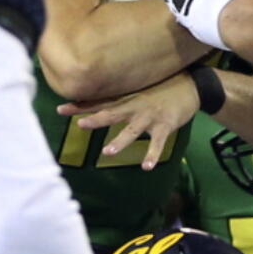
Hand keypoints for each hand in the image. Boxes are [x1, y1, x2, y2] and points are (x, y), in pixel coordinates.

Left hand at [57, 72, 200, 169]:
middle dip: (95, 119)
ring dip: (120, 141)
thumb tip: (98, 104)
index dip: (80, 106)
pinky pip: (157, 143)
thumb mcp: (138, 90)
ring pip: (132, 130)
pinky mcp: (165, 125)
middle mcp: (135, 107)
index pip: (99, 102)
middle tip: (80, 124)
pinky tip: (146, 167)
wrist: (192, 85)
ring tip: (107, 152)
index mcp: (126, 99)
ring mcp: (150, 117)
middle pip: (111, 113)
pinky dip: (152, 154)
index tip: (60, 109)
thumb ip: (120, 98)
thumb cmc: (162, 89)